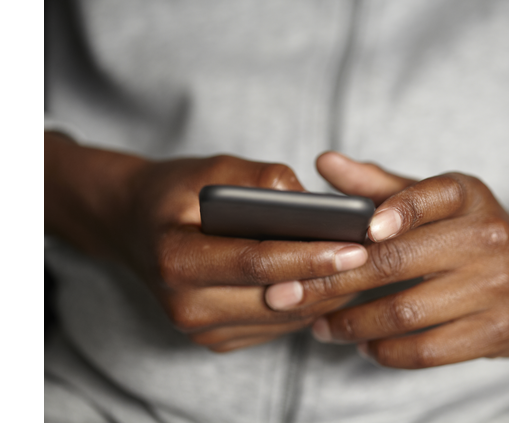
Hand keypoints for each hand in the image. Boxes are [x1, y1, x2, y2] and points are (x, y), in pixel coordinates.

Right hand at [45, 136, 368, 351]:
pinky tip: (328, 279)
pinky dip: (306, 304)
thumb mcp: (211, 168)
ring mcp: (199, 330)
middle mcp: (185, 306)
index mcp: (176, 260)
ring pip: (283, 318)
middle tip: (377, 257)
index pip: (257, 261)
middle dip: (331, 279)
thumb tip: (315, 205)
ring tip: (363, 265)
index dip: (310, 255)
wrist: (132, 226)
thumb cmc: (175, 192)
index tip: (357, 245)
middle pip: (277, 298)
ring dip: (326, 294)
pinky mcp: (215, 340)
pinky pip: (275, 327)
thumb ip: (261, 180)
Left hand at [265, 152, 508, 367]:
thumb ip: (377, 185)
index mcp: (469, 196)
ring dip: (353, 324)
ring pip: (406, 312)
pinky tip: (365, 346)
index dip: (395, 211)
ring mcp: (497, 288)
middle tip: (293, 294)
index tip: (360, 231)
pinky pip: (427, 349)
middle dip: (335, 282)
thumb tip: (323, 162)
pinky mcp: (497, 332)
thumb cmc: (467, 234)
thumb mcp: (433, 201)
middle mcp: (489, 238)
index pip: (431, 195)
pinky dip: (386, 352)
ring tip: (322, 326)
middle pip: (399, 262)